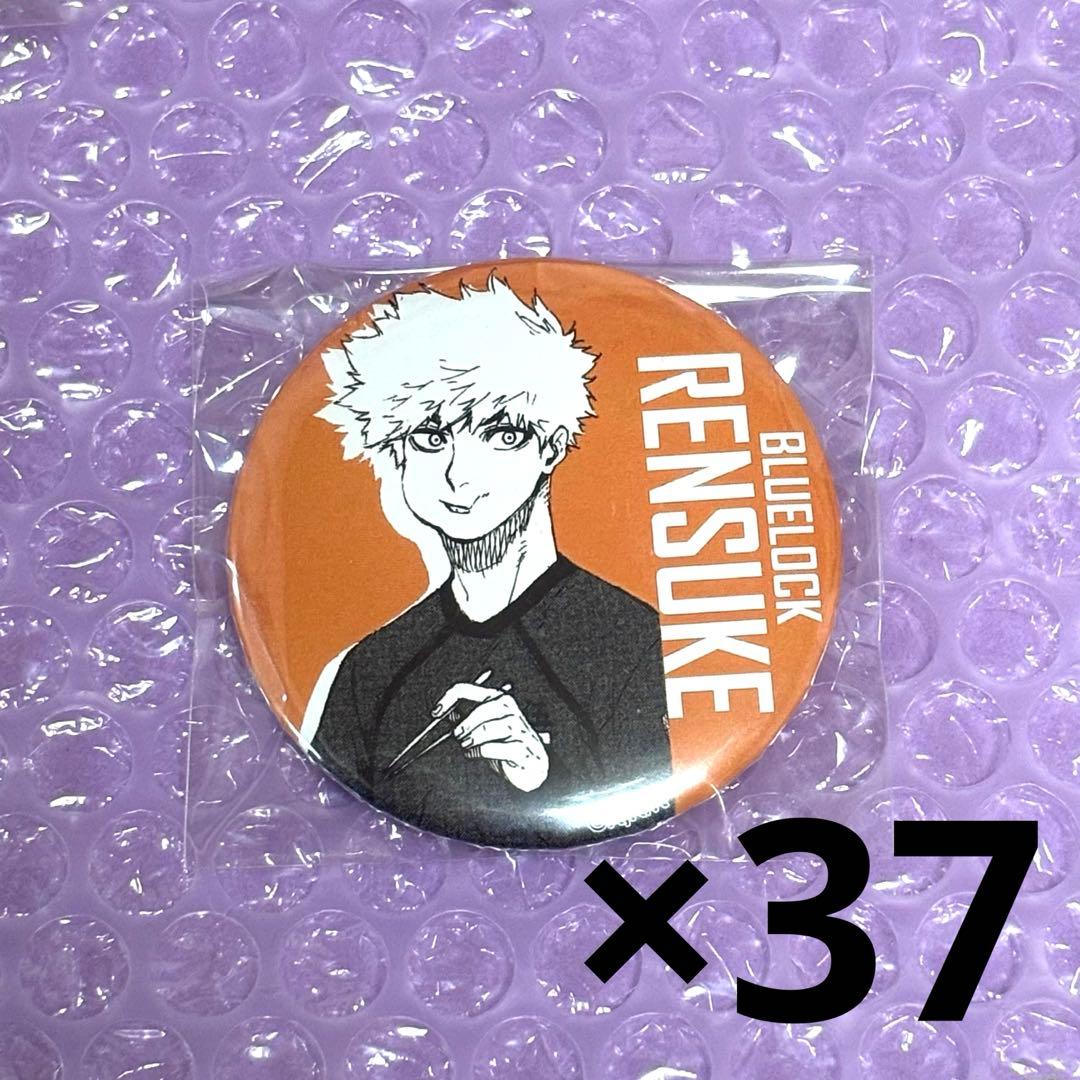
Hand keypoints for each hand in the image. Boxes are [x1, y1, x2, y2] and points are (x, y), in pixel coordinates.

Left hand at [432, 674, 549, 792]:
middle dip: (466, 723)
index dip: (449, 699)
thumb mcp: (484, 728)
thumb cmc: (507, 744)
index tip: (437, 712)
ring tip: (466, 745)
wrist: (531, 765)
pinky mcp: (523, 748)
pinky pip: (500, 747)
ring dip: (474, 737)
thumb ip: (467, 718)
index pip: (467, 690)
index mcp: (497, 700)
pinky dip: (483, 751)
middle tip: (457, 735)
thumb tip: (447, 713)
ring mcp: (519, 729)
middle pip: (483, 708)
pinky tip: (476, 754)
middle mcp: (509, 710)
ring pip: (491, 727)